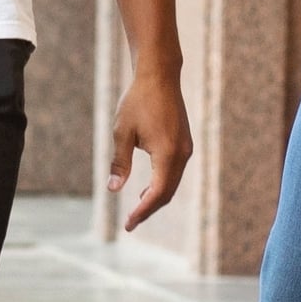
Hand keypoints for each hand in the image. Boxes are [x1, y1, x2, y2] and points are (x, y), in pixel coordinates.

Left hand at [109, 66, 191, 231]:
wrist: (159, 76)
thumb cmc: (137, 101)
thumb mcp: (122, 132)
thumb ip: (119, 162)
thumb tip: (114, 189)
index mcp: (167, 154)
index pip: (157, 193)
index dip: (143, 211)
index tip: (129, 224)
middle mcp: (182, 154)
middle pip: (167, 193)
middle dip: (149, 209)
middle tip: (131, 223)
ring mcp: (186, 149)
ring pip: (173, 183)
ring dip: (157, 197)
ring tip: (138, 209)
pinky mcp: (185, 143)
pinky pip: (175, 172)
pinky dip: (163, 184)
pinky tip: (148, 188)